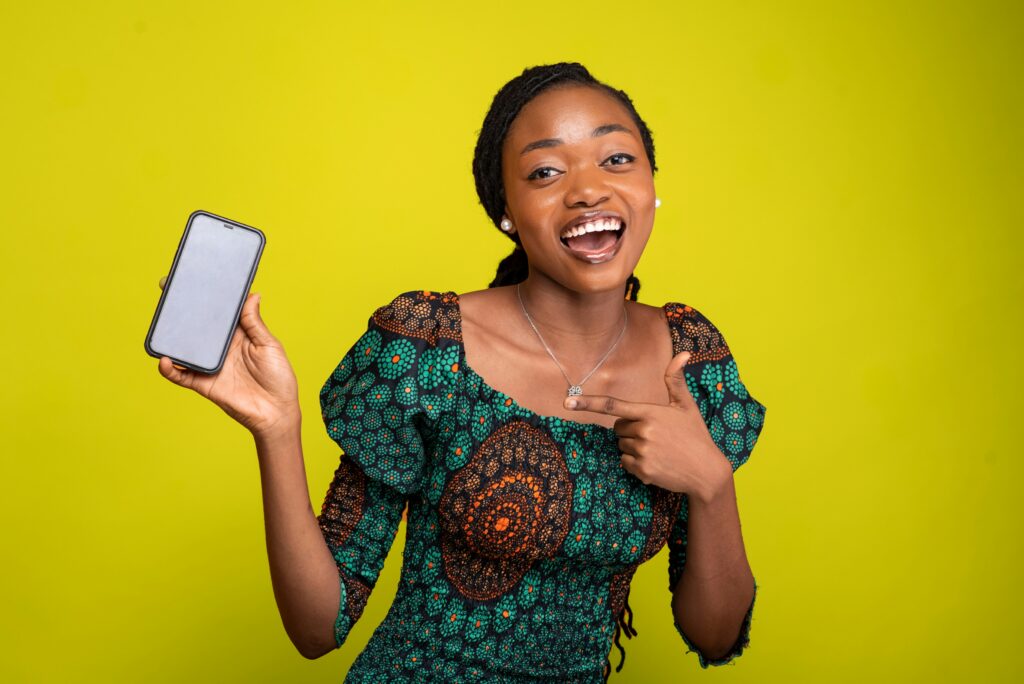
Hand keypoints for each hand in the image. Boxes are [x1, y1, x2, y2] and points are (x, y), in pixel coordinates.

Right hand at [155, 276, 300, 437]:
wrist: (276, 413)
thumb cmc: (279, 378)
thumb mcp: (269, 345)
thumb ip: (255, 323)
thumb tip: (252, 294)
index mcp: (238, 335)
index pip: (219, 312)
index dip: (209, 297)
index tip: (196, 277)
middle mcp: (221, 347)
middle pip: (197, 325)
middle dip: (182, 309)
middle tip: (168, 289)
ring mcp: (210, 365)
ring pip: (184, 347)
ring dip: (171, 335)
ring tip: (161, 320)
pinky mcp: (203, 383)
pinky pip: (181, 375)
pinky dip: (169, 368)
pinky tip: (164, 359)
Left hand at [563, 351, 731, 499]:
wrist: (707, 471)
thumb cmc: (696, 435)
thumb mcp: (687, 406)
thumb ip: (676, 380)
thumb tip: (683, 353)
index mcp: (651, 412)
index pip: (613, 405)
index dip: (588, 402)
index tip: (567, 401)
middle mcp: (644, 431)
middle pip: (618, 428)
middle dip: (630, 429)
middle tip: (654, 435)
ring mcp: (642, 452)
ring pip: (621, 445)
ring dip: (634, 447)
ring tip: (658, 449)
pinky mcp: (642, 470)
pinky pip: (625, 462)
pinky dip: (636, 464)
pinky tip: (656, 463)